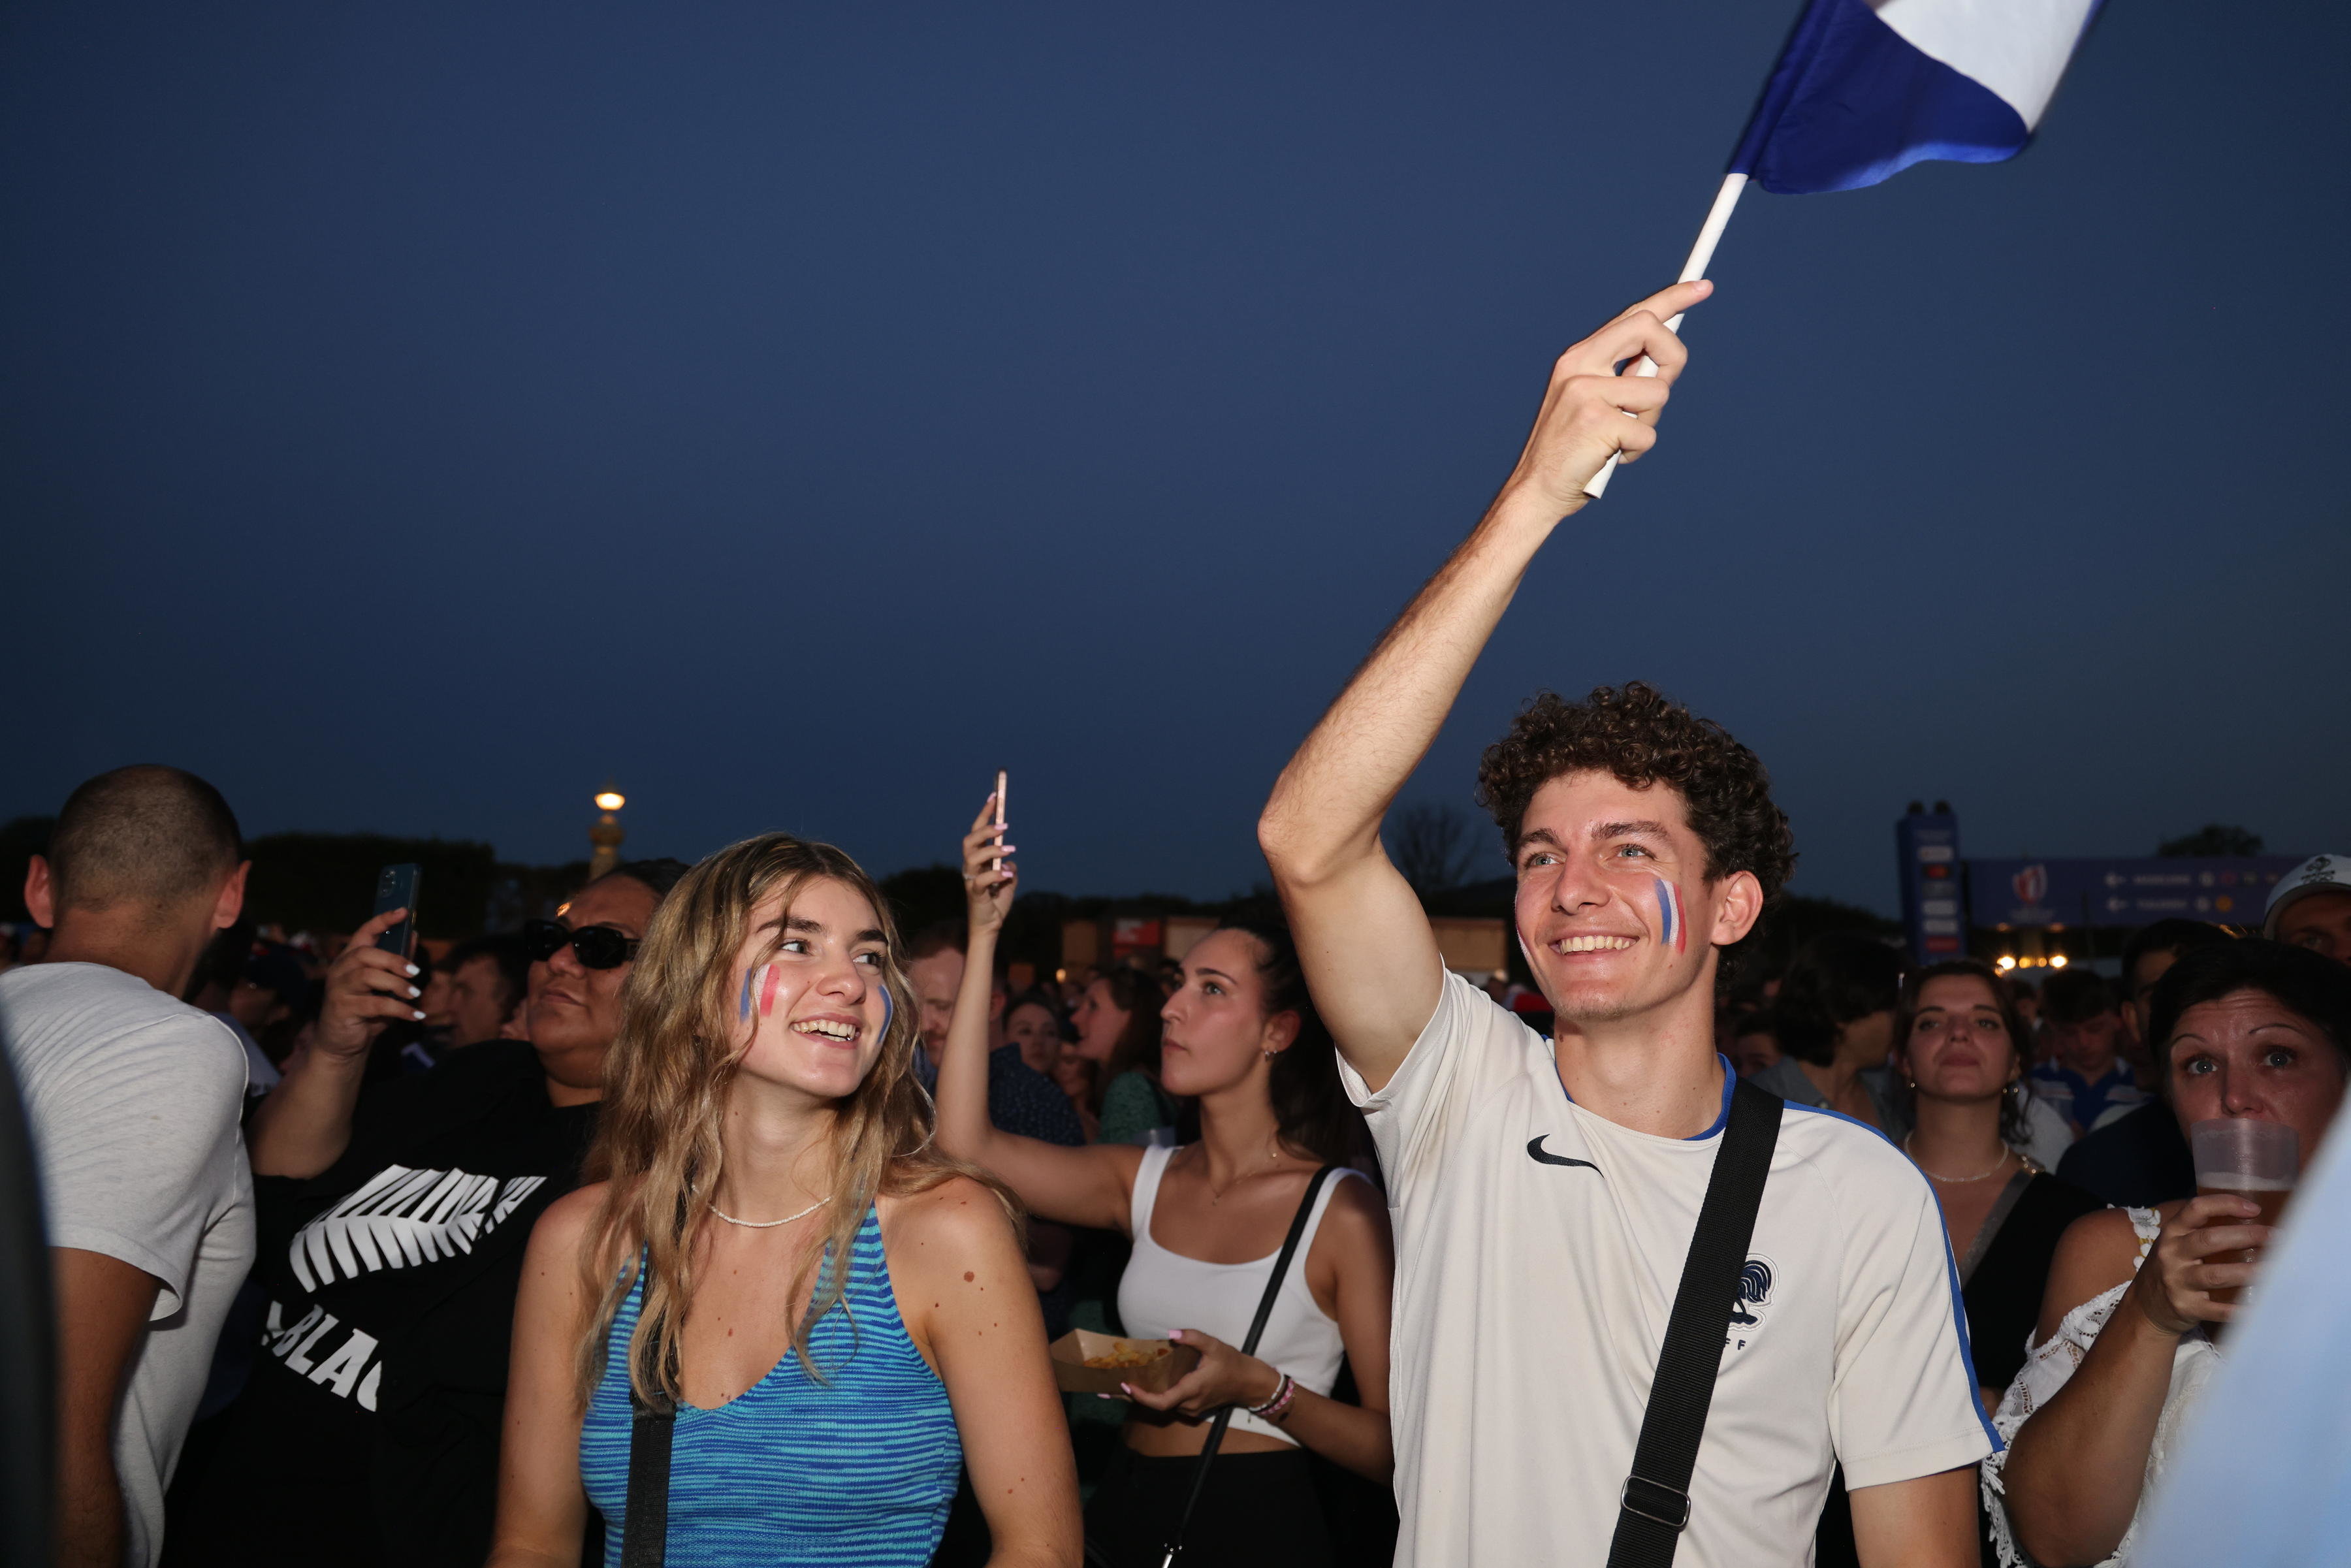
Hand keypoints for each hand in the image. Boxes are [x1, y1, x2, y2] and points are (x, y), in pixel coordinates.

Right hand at [312, 908, 423, 1062]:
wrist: (343, 1043)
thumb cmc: (366, 1010)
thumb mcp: (385, 984)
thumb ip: (397, 961)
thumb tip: (414, 934)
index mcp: (350, 959)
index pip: (363, 932)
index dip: (383, 921)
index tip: (403, 912)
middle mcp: (340, 970)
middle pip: (365, 954)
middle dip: (393, 960)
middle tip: (415, 971)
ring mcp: (338, 989)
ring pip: (367, 976)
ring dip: (397, 984)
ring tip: (415, 994)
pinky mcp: (342, 1008)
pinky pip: (374, 1004)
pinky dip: (399, 1009)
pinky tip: (415, 1015)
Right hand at [960, 795, 1016, 935]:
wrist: (990, 926)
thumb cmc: (997, 901)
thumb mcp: (1009, 880)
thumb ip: (1008, 867)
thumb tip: (1010, 861)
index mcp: (977, 860)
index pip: (977, 831)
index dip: (985, 813)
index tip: (995, 796)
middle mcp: (970, 866)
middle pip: (970, 841)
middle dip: (985, 829)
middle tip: (1004, 826)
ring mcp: (971, 879)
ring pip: (973, 856)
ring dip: (992, 850)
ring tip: (1010, 850)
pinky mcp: (975, 893)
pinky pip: (982, 880)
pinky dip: (996, 874)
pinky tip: (1007, 874)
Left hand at [1122, 1329, 1280, 1420]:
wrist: (1249, 1383)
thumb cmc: (1231, 1363)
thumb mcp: (1214, 1345)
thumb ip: (1193, 1337)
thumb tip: (1171, 1333)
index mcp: (1191, 1390)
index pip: (1161, 1401)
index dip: (1141, 1397)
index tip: (1125, 1386)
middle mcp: (1188, 1404)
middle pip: (1155, 1405)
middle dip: (1131, 1398)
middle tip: (1106, 1390)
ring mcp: (1190, 1410)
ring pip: (1161, 1406)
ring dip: (1141, 1397)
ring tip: (1118, 1386)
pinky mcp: (1192, 1409)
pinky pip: (1169, 1405)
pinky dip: (1153, 1397)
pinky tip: (1141, 1388)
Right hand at [1501, 279, 1711, 513]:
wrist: (1536, 489)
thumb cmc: (1571, 448)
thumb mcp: (1591, 400)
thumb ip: (1622, 376)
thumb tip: (1663, 361)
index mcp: (1579, 357)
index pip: (1632, 315)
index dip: (1673, 298)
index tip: (1703, 287)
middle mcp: (1579, 366)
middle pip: (1649, 329)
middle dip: (1672, 357)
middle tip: (1663, 384)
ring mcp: (1586, 392)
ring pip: (1657, 393)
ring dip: (1648, 422)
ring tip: (1619, 438)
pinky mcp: (1597, 422)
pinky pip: (1647, 433)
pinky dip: (1637, 451)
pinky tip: (1611, 456)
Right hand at [2130, 1194, 2271, 1333]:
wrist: (2146, 1306)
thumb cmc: (2172, 1268)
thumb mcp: (2176, 1244)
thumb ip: (2202, 1231)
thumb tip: (2253, 1219)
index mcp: (2172, 1233)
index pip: (2196, 1209)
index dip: (2226, 1204)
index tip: (2254, 1209)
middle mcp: (2171, 1255)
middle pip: (2210, 1240)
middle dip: (2246, 1236)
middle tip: (2276, 1238)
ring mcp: (2177, 1282)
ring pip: (2217, 1275)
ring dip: (2249, 1272)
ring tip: (2276, 1270)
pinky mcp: (2187, 1307)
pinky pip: (2219, 1310)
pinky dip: (2241, 1309)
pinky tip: (2260, 1306)